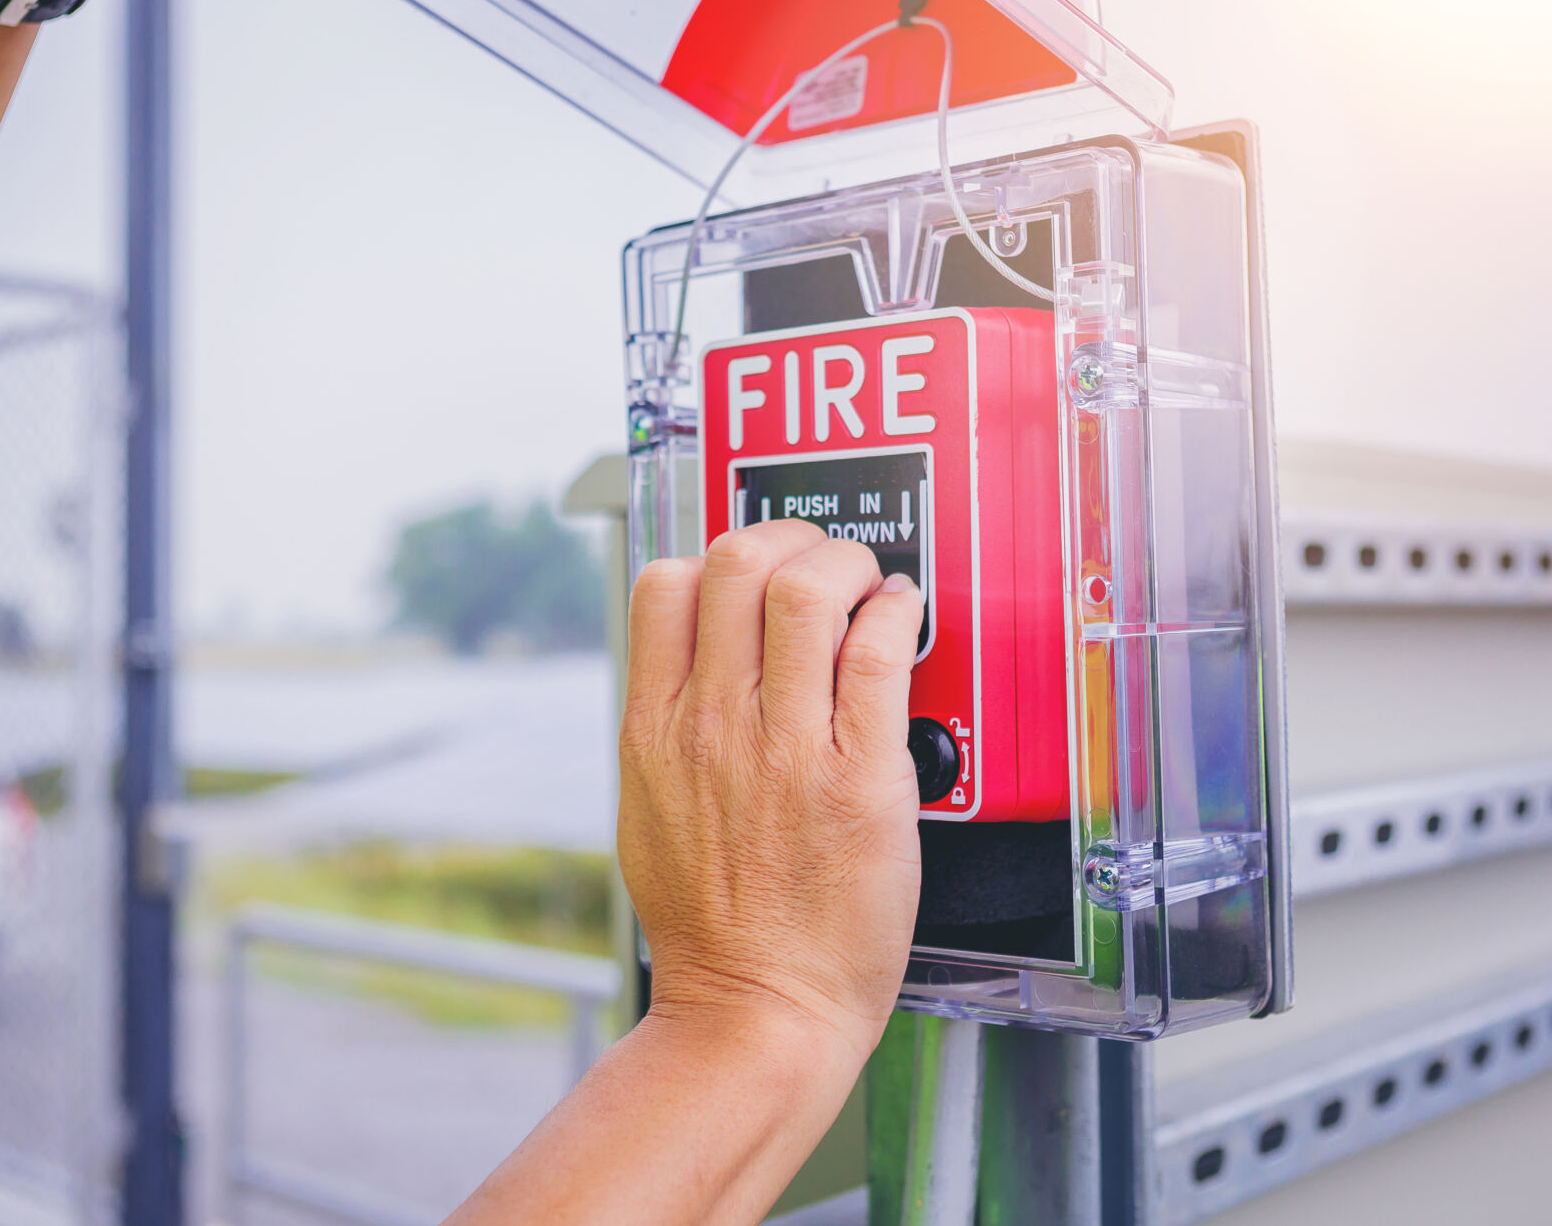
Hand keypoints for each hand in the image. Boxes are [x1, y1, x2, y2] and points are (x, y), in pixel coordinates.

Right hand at [617, 521, 925, 1063]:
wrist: (758, 1011)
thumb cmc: (713, 931)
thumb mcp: (650, 813)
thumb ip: (668, 731)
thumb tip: (693, 668)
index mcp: (655, 731)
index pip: (664, 584)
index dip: (714, 556)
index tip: (751, 573)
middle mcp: (713, 725)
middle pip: (736, 563)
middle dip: (787, 539)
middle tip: (818, 563)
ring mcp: (785, 749)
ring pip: (806, 591)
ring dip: (846, 564)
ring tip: (865, 585)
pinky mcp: (859, 778)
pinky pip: (878, 655)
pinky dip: (895, 612)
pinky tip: (901, 619)